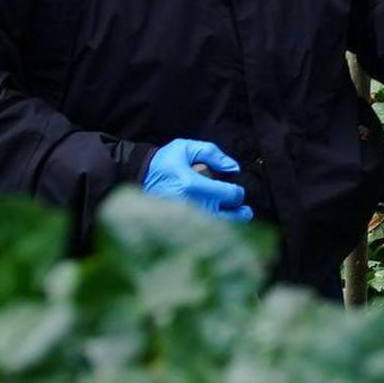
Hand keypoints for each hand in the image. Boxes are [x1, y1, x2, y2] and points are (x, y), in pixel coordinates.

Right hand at [140, 137, 255, 220]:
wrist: (138, 178)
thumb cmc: (163, 162)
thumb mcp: (186, 148)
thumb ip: (212, 153)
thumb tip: (233, 168)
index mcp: (193, 185)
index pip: (229, 195)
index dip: (238, 193)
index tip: (236, 191)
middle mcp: (191, 204)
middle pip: (228, 217)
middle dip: (240, 214)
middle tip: (245, 211)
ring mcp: (185, 219)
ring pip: (217, 228)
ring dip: (230, 224)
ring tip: (237, 219)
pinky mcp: (178, 227)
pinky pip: (202, 234)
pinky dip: (214, 231)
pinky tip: (220, 227)